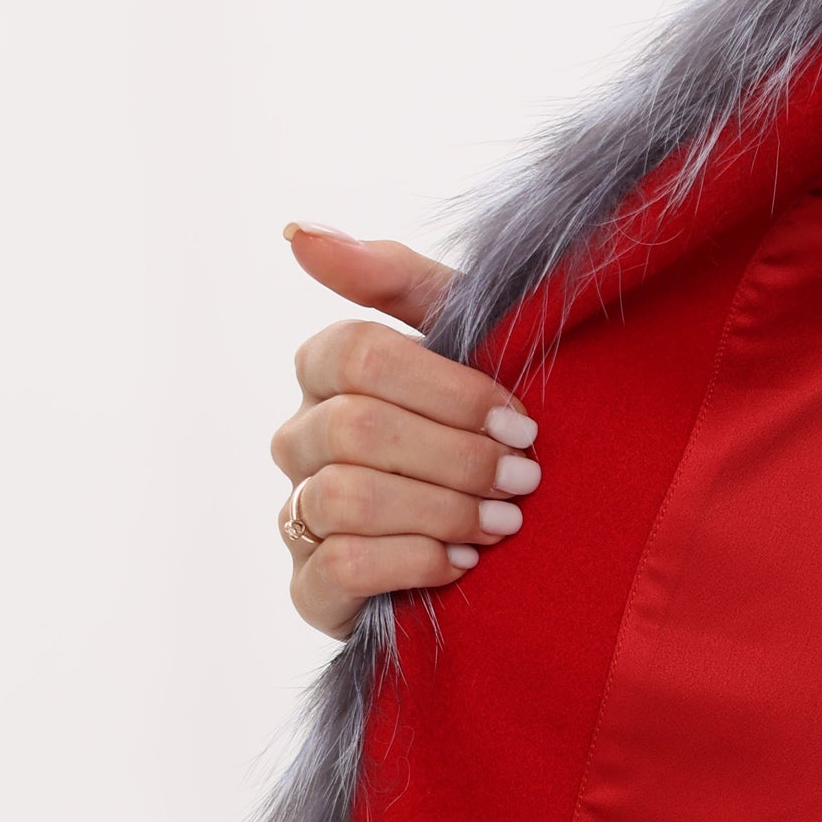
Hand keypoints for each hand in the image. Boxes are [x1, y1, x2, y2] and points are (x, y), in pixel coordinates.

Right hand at [272, 224, 539, 638]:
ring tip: (505, 522)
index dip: (447, 389)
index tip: (520, 420)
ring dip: (443, 509)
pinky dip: (414, 561)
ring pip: (346, 496)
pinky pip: (342, 566)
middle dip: (456, 457)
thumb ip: (396, 280)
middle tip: (524, 479)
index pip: (356, 353)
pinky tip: (463, 562)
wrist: (516, 547)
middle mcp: (300, 439)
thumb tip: (297, 232)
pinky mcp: (312, 588)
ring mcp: (299, 513)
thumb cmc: (488, 430)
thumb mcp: (467, 343)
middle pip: (355, 428)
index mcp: (328, 372)